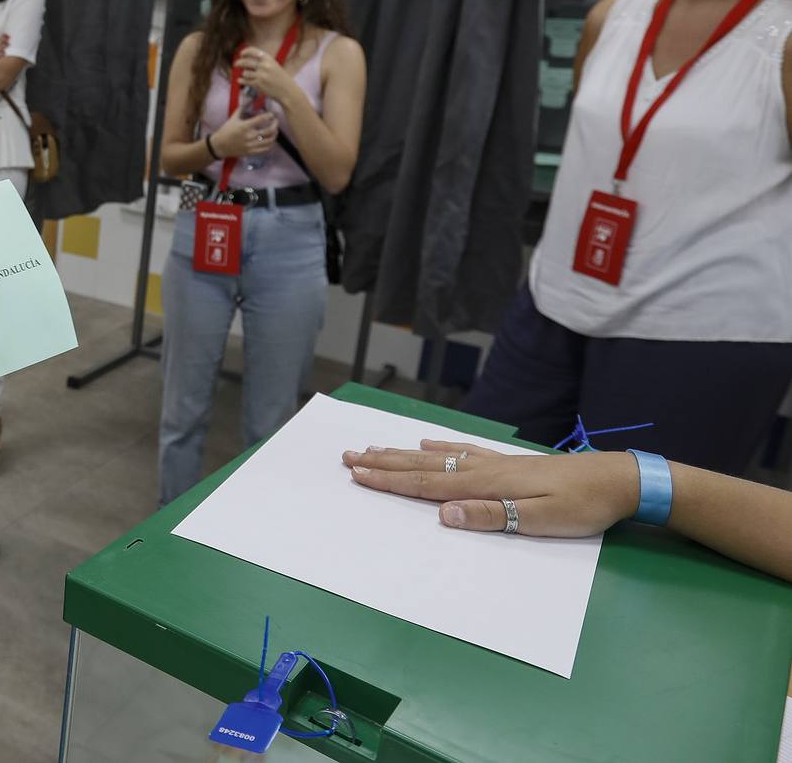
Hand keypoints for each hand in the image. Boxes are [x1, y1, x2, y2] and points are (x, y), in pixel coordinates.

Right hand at [209, 110, 277, 158]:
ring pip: (270, 140)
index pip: (261, 119)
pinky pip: (265, 149)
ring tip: (275, 130)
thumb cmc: (226, 131)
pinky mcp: (251, 152)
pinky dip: (270, 144)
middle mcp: (249, 136)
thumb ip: (241, 108)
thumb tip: (248, 99)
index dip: (269, 115)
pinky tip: (270, 139)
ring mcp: (251, 145)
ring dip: (275, 134)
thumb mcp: (233, 118)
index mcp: (245, 126)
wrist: (219, 146)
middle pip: (269, 130)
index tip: (272, 114)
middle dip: (275, 124)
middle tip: (276, 121)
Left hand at [236, 47, 301, 106]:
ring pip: (244, 72)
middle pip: (245, 62)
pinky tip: (240, 80)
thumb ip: (262, 61)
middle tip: (236, 64)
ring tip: (246, 76)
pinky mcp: (258, 84)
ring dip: (244, 74)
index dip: (245, 52)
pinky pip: (245, 81)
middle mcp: (264, 65)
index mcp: (268, 58)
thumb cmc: (279, 78)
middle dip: (238, 63)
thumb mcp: (273, 65)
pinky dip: (241, 81)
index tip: (241, 54)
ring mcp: (261, 75)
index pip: (253, 51)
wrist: (286, 90)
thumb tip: (245, 58)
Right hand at [341, 440, 641, 537]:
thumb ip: (490, 516)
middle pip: (423, 466)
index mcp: (486, 485)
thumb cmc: (581, 507)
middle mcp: (483, 469)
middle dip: (384, 463)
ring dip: (402, 455)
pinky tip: (428, 445)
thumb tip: (443, 513)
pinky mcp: (509, 463)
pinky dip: (439, 448)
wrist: (617, 480)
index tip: (357, 475)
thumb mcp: (538, 520)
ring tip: (374, 449)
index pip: (427, 484)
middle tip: (348, 457)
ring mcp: (494, 463)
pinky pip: (462, 451)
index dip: (389, 481)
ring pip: (437, 457)